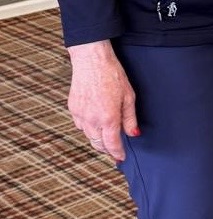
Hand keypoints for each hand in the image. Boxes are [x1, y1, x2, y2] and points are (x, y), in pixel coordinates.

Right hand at [67, 40, 139, 161]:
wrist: (91, 60)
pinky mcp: (73, 109)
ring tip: (106, 134)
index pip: (112, 145)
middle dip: (107, 149)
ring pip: (89, 136)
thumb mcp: (128, 96)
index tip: (121, 157)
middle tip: (115, 149)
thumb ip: (130, 118)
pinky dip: (88, 127)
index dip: (118, 153)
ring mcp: (80, 115)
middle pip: (98, 145)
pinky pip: (81, 125)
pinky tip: (95, 120)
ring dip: (97, 138)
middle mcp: (92, 120)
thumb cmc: (112, 75)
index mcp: (108, 118)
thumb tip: (133, 134)